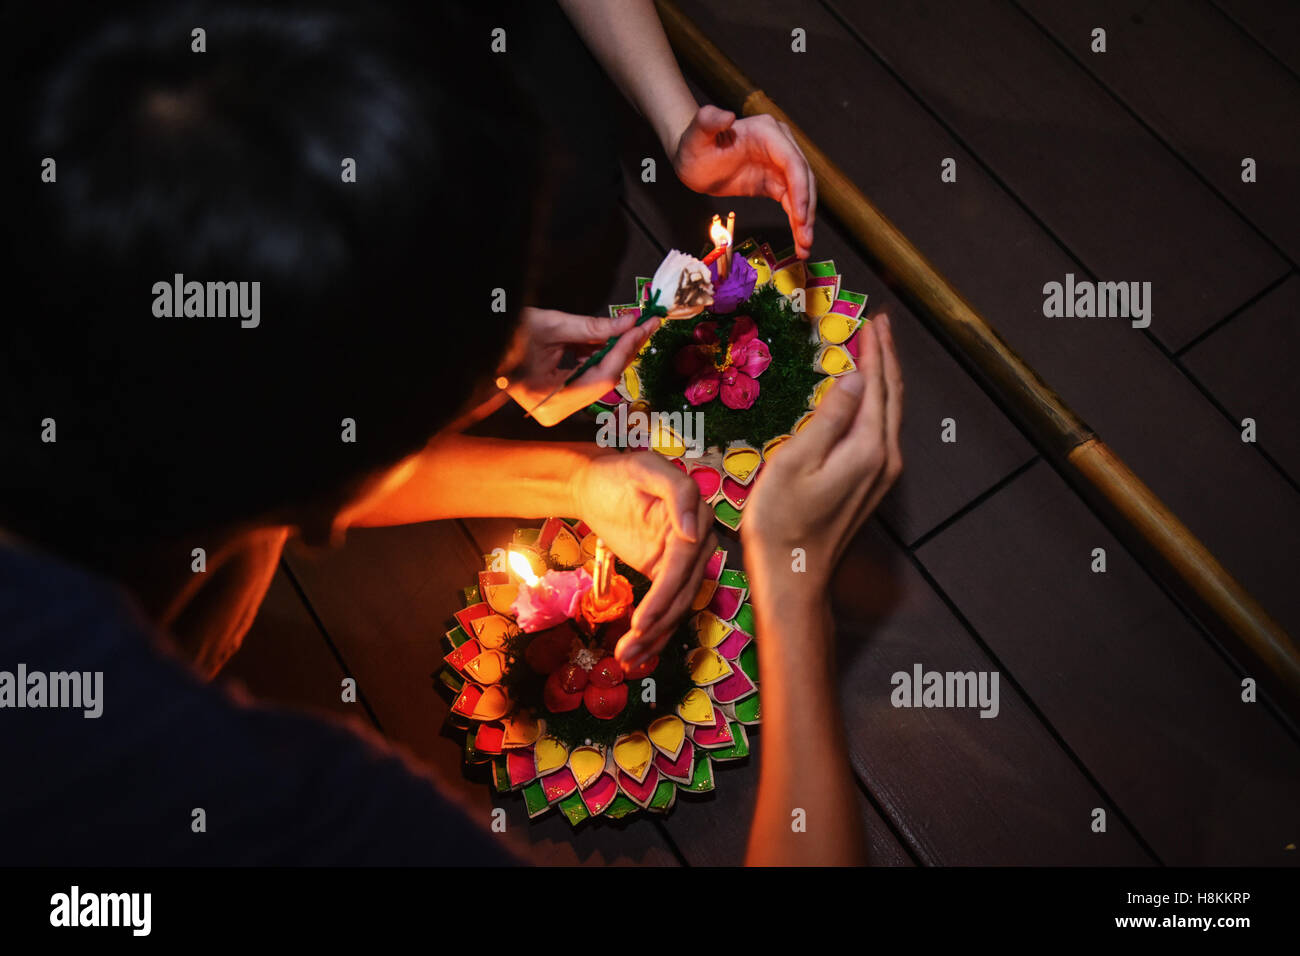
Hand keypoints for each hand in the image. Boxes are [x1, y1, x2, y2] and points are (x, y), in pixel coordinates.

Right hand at [505, 307, 659, 425]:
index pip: (602, 378)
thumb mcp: (553, 326)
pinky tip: (604, 339)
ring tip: (625, 327)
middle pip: (603, 381)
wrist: (485, 343)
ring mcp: (555, 408)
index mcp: (549, 398)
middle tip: (644, 325)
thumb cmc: (509, 334)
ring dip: (612, 353)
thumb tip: (629, 324)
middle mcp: (554, 411)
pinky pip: (586, 380)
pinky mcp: (557, 401)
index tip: (642, 328)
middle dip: (624, 351)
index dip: (625, 351)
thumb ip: (594, 327)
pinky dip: (596, 358)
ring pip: (598, 380)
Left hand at [572, 451, 715, 665]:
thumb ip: (677, 491)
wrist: (596, 483)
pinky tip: (636, 655)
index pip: (684, 565)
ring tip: (626, 659)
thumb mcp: (646, 468)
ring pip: (675, 608)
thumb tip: (695, 531)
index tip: (643, 621)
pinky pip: (664, 607)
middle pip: (682, 594)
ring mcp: (682, 562)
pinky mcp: (666, 574)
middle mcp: (696, 543)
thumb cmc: (619, 471)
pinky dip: (652, 633)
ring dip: (653, 638)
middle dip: (656, 626)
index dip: (665, 596)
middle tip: (628, 649)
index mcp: (697, 517)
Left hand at [672, 105, 816, 258]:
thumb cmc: (694, 144)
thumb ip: (708, 120)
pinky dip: (797, 221)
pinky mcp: (775, 182)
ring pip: (801, 193)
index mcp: (767, 132)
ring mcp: (779, 164)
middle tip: (806, 239)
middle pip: (803, 179)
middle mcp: (780, 145)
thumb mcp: (696, 134)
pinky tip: (799, 240)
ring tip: (805, 248)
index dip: (800, 189)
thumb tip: (726, 115)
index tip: (800, 216)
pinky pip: (792, 202)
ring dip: (805, 221)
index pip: (792, 161)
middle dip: (807, 210)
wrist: (693, 159)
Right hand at [741, 314, 902, 591]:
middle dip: (886, 359)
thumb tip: (854, 378)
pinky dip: (876, 405)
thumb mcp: (796, 461)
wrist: (794, 578)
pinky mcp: (869, 487)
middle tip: (878, 326)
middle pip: (891, 398)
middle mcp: (884, 460)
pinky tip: (863, 399)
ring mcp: (880, 476)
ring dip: (882, 380)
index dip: (876, 350)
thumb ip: (829, 417)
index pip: (878, 386)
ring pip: (890, 415)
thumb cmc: (783, 523)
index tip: (873, 320)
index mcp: (869, 448)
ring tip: (873, 352)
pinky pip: (881, 432)